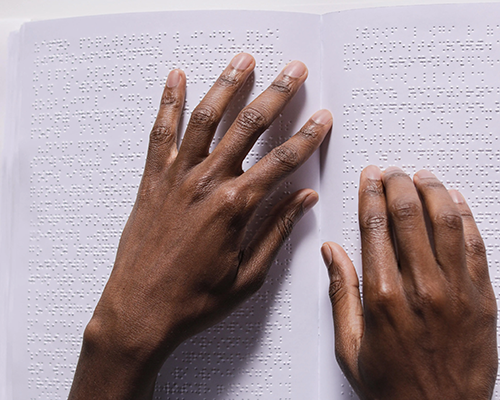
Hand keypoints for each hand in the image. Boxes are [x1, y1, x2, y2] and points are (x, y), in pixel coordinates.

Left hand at [69, 53, 331, 398]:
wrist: (139, 310)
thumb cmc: (194, 300)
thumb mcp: (249, 274)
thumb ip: (277, 230)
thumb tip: (304, 199)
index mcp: (236, 206)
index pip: (283, 161)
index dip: (308, 136)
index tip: (323, 117)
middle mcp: (207, 182)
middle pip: (250, 126)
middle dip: (277, 93)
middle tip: (294, 69)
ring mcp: (177, 176)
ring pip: (206, 118)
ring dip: (228, 85)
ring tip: (244, 59)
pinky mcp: (153, 180)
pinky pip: (161, 132)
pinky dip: (169, 102)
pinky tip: (177, 78)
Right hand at [322, 166, 496, 399]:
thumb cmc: (394, 385)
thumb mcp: (349, 344)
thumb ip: (341, 291)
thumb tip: (332, 253)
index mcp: (383, 298)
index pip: (375, 228)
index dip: (371, 195)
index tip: (370, 177)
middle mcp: (421, 288)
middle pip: (409, 215)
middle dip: (399, 184)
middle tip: (393, 171)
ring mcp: (456, 291)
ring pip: (446, 222)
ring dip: (433, 191)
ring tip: (423, 176)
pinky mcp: (482, 298)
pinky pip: (476, 245)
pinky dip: (466, 216)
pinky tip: (456, 201)